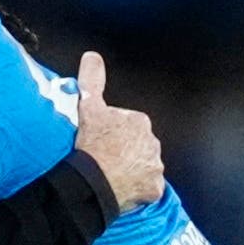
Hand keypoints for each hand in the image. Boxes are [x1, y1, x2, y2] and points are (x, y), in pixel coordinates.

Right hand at [73, 52, 163, 212]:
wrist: (95, 180)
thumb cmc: (92, 144)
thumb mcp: (88, 108)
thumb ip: (92, 80)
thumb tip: (92, 55)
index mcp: (139, 121)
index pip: (128, 126)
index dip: (112, 133)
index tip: (100, 141)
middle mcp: (153, 143)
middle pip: (137, 146)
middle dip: (125, 151)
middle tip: (104, 158)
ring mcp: (155, 167)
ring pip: (143, 166)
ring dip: (131, 170)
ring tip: (111, 175)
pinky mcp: (155, 189)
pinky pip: (147, 187)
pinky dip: (137, 189)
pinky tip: (122, 189)